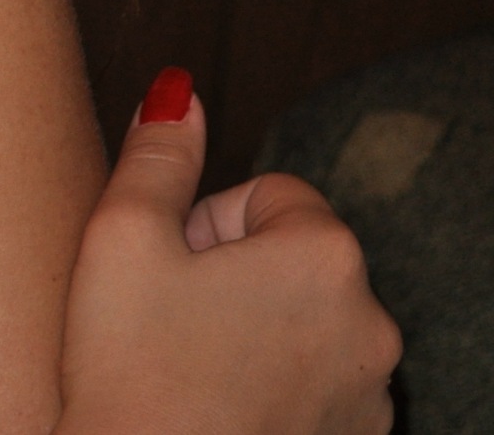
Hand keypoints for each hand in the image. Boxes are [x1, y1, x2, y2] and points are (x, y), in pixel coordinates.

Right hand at [57, 69, 400, 434]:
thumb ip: (159, 153)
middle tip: (165, 321)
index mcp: (325, 255)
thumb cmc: (130, 373)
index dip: (200, 226)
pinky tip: (212, 412)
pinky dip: (267, 393)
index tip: (166, 273)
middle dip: (227, 278)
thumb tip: (179, 90)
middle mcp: (372, 323)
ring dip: (248, 334)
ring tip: (186, 372)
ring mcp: (370, 397)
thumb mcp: (121, 236)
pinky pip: (311, 390)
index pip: (265, 196)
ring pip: (299, 327)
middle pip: (288, 261)